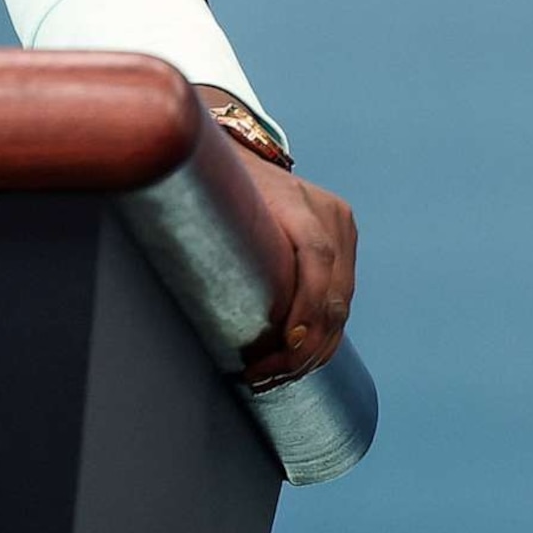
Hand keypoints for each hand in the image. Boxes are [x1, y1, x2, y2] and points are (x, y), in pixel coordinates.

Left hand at [233, 154, 358, 389]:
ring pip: (341, 308)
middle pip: (333, 294)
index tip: (284, 344)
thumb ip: (215, 235)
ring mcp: (344, 232)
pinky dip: (321, 337)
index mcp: (299, 200)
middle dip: (302, 346)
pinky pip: (340, 302)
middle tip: (262, 377)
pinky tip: (295, 360)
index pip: (317, 256)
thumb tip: (187, 289)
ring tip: (274, 377)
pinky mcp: (345, 248)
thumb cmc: (220, 185)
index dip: (307, 303)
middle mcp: (331, 216)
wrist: (244, 155)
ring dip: (312, 352)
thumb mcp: (217, 200)